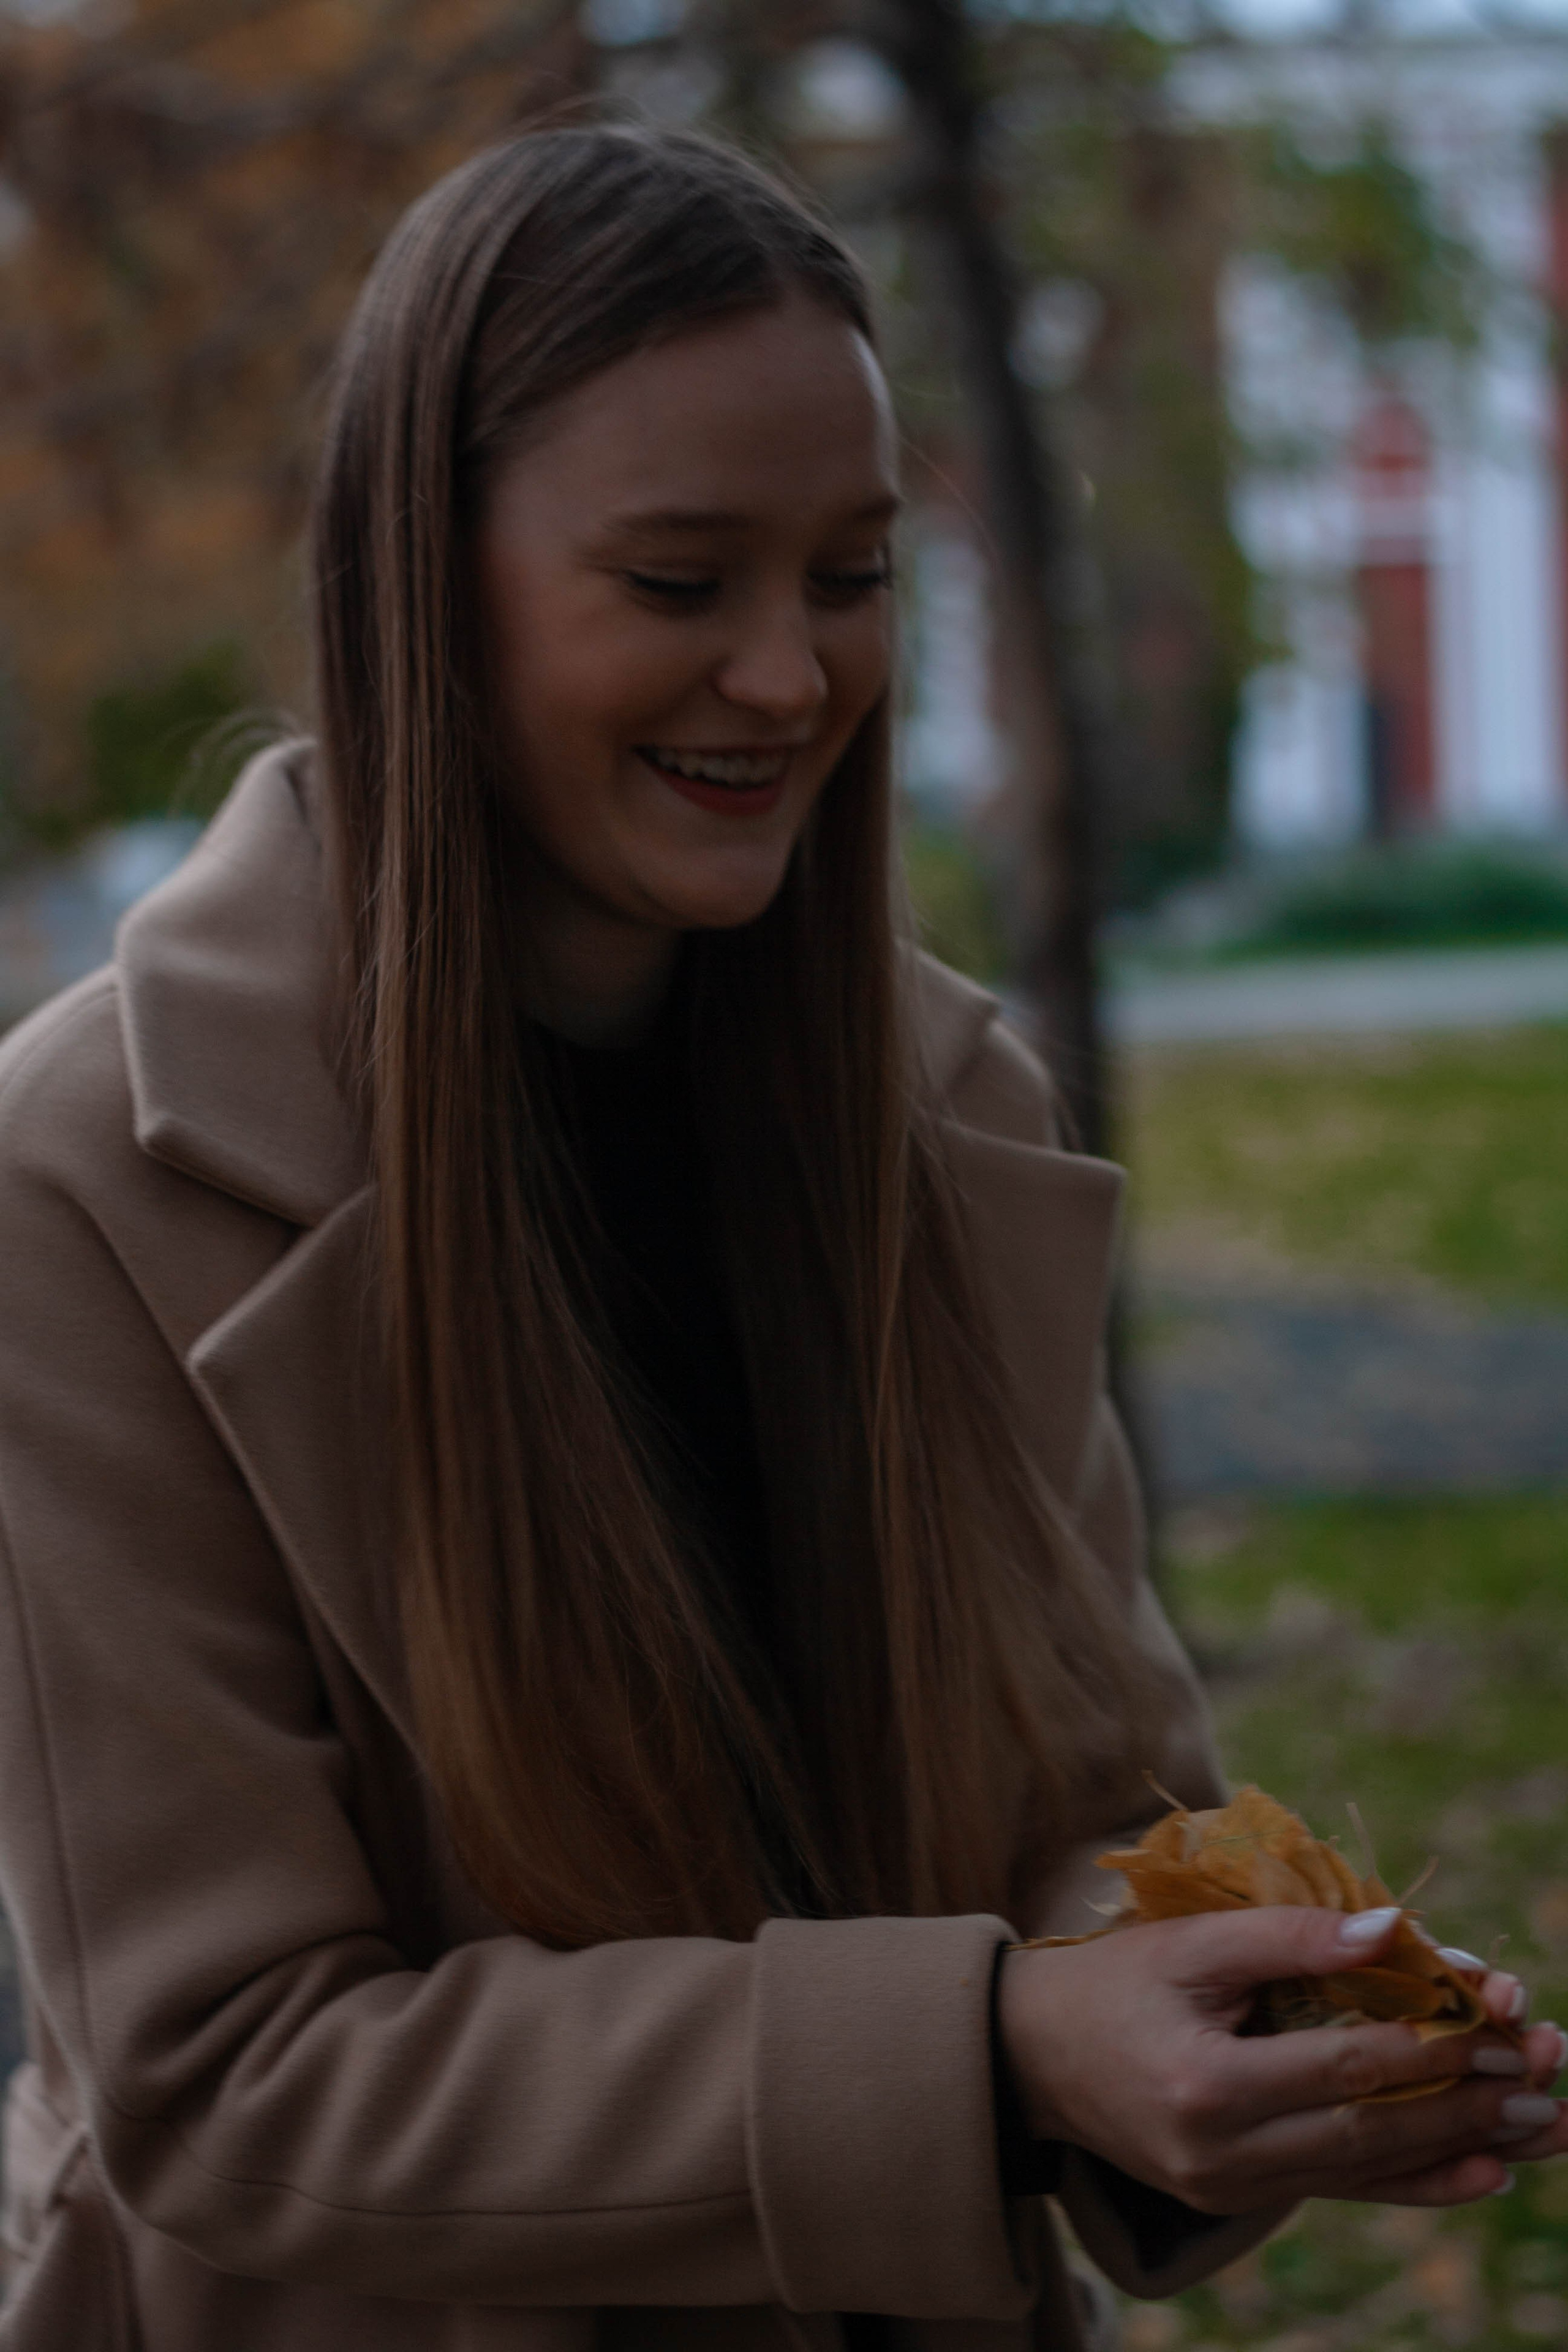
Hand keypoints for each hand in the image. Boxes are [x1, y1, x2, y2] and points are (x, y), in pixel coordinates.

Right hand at [997, 1905, 1567, 2214]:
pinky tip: (1482, 2175)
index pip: (1345, 2065)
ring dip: (1462, 2147)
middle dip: (1467, 2102)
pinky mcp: (1238, 2199)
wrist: (1032, 2057)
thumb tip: (1396, 1930)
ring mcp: (1232, 2188)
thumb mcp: (1191, 1941)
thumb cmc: (1114, 1982)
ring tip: (1542, 2126)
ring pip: (1368, 2169)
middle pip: (1371, 2130)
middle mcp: (1223, 2154)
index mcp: (1206, 2084)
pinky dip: (1416, 2184)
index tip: (1499, 2018)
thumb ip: (1292, 1937)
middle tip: (1544, 2075)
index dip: (1430, 2042)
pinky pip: (1342, 2191)